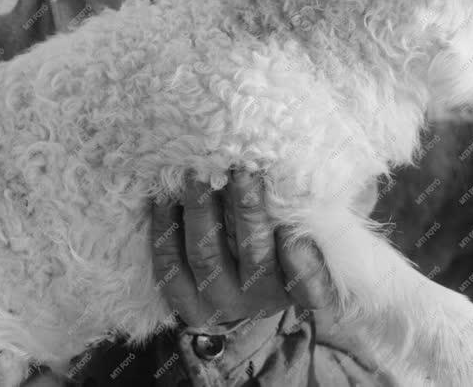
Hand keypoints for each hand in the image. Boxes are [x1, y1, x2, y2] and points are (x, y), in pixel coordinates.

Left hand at [151, 169, 333, 332]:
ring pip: (206, 257)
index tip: (294, 224)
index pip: (307, 280)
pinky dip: (166, 230)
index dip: (301, 259)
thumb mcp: (304, 240)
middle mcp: (258, 300)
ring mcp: (219, 303)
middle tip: (240, 169)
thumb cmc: (280, 246)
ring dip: (201, 210)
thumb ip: (305, 226)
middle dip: (246, 207)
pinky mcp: (187, 303)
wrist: (246, 288)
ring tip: (197, 174)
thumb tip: (296, 198)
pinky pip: (170, 267)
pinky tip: (165, 198)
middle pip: (253, 253)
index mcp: (294, 287)